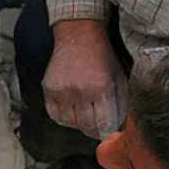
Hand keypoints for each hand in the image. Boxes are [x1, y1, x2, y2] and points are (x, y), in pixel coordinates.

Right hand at [42, 19, 127, 138]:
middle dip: (94, 130)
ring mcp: (61, 90)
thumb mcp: (118, 78)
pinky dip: (64, 118)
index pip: (104, 123)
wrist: (78, 37)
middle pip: (86, 126)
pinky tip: (72, 111)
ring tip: (85, 116)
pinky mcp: (48, 89)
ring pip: (70, 123)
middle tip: (98, 127)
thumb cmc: (102, 58)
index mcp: (101, 87)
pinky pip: (54, 115)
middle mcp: (79, 90)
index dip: (108, 131)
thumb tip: (118, 128)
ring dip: (79, 124)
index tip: (109, 130)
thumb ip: (120, 104)